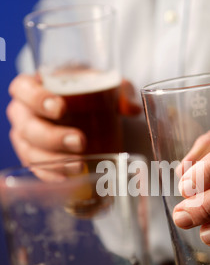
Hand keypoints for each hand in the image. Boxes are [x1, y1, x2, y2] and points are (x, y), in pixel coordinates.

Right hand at [7, 74, 141, 164]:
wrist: (83, 113)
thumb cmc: (84, 94)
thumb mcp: (102, 86)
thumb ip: (119, 90)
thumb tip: (131, 108)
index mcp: (33, 87)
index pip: (23, 89)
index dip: (37, 98)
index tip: (60, 107)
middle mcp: (23, 114)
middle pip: (27, 126)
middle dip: (53, 136)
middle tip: (80, 141)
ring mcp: (25, 139)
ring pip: (30, 152)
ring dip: (54, 161)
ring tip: (79, 166)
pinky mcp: (33, 159)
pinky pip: (37, 170)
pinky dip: (51, 176)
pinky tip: (68, 179)